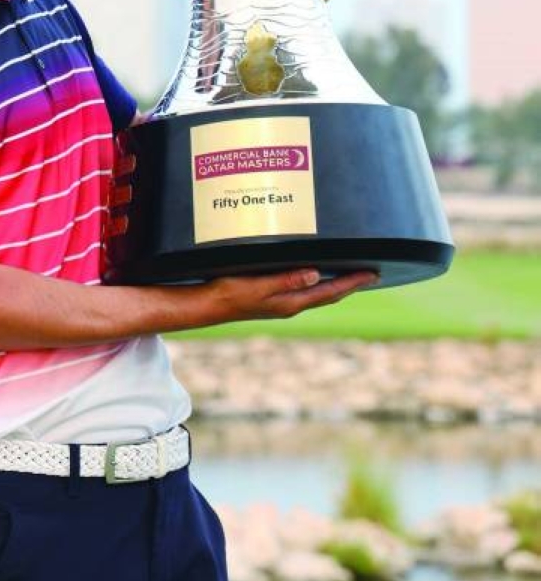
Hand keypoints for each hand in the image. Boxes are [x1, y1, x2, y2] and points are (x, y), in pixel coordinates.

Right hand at [189, 266, 377, 324]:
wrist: (207, 306)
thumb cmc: (229, 293)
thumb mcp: (259, 285)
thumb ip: (287, 280)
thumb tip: (316, 275)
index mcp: (290, 303)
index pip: (329, 292)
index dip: (352, 283)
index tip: (373, 274)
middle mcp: (290, 305)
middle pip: (328, 294)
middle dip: (350, 285)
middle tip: (371, 275)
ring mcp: (281, 303)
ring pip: (318, 293)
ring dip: (336, 285)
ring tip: (351, 276)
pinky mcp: (272, 298)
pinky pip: (304, 290)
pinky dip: (318, 283)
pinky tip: (316, 276)